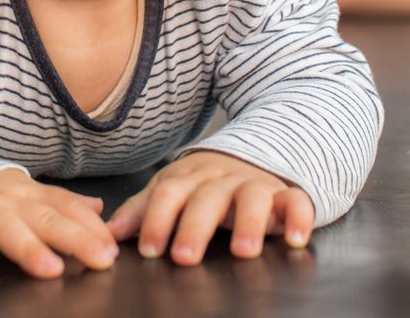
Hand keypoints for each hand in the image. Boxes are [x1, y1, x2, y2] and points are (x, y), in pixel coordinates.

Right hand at [0, 168, 117, 281]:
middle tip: (100, 259)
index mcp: (27, 194)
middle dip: (74, 238)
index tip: (112, 247)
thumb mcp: (25, 195)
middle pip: (43, 217)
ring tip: (50, 268)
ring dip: (26, 247)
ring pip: (1, 227)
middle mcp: (4, 201)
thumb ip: (61, 203)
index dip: (90, 226)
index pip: (65, 207)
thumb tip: (98, 209)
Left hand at [106, 151, 314, 265]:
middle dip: (194, 227)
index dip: (156, 220)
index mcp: (188, 177)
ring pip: (251, 197)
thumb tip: (110, 233)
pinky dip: (299, 218)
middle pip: (206, 198)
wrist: (252, 153)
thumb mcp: (172, 189)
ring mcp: (255, 184)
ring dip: (247, 223)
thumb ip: (143, 210)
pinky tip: (296, 239)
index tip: (148, 249)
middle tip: (184, 257)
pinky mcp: (285, 194)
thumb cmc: (203, 184)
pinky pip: (296, 201)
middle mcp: (221, 178)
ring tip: (242, 251)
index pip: (168, 193)